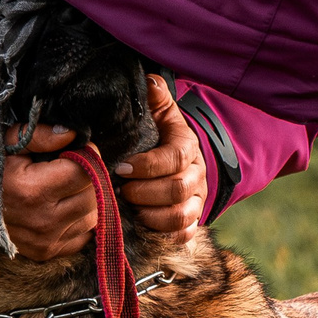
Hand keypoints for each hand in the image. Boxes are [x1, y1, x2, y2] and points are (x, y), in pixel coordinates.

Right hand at [0, 122, 97, 262]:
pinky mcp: (48, 252)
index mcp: (32, 190)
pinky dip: (79, 220)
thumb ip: (38, 135)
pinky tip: (61, 208)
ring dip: (86, 198)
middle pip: (92, 194)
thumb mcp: (7, 143)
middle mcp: (42, 220)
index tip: (79, 150)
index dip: (87, 156)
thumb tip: (72, 133)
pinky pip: (83, 235)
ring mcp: (46, 240)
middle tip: (73, 168)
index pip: (84, 172)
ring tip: (66, 188)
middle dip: (89, 177)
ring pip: (92, 215)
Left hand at [111, 76, 206, 235]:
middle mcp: (196, 174)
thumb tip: (149, 83)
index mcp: (187, 146)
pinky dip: (163, 233)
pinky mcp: (193, 220)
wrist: (178, 158)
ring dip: (152, 215)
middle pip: (178, 190)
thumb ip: (154, 97)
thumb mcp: (158, 112)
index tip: (121, 167)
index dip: (147, 166)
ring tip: (130, 209)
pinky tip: (143, 224)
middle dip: (145, 193)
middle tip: (121, 191)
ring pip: (182, 215)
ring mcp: (197, 199)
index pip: (175, 158)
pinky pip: (184, 234)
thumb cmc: (159, 135)